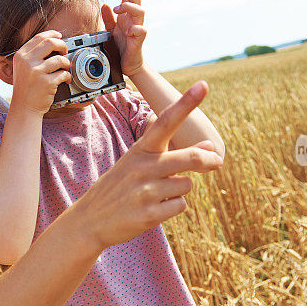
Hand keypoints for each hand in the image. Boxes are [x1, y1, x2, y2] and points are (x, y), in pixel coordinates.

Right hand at [10, 30, 71, 114]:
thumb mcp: (22, 67)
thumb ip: (33, 55)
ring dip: (66, 63)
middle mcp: (27, 62)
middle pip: (51, 42)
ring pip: (60, 59)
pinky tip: (65, 80)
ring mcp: (36, 72)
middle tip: (65, 53)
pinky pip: (64, 74)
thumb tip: (53, 41)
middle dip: (62, 46)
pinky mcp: (47, 83)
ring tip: (64, 69)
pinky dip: (67, 76)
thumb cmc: (26, 87)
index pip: (39, 37)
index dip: (52, 34)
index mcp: (21, 55)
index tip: (60, 36)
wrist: (24, 108)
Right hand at [70, 81, 221, 248]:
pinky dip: (172, 207)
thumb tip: (210, 147)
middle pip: (189, 158)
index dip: (186, 103)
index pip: (165, 121)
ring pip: (186, 185)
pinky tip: (154, 208)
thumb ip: (172, 153)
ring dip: (179, 189)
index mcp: (140, 149)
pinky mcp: (148, 214)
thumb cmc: (120, 187)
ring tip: (156, 193)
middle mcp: (142, 167)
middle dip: (207, 160)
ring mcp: (145, 191)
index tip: (203, 85)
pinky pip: (179, 206)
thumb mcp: (138, 162)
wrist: (90, 220)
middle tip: (217, 161)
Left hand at [101, 0, 145, 76]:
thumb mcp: (112, 30)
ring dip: (128, 7)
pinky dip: (136, 28)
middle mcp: (134, 19)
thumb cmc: (121, 46)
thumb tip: (104, 4)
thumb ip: (108, 18)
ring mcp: (138, 28)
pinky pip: (142, 30)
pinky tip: (128, 30)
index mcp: (128, 14)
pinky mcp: (139, 40)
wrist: (128, 64)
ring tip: (117, 10)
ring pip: (141, 10)